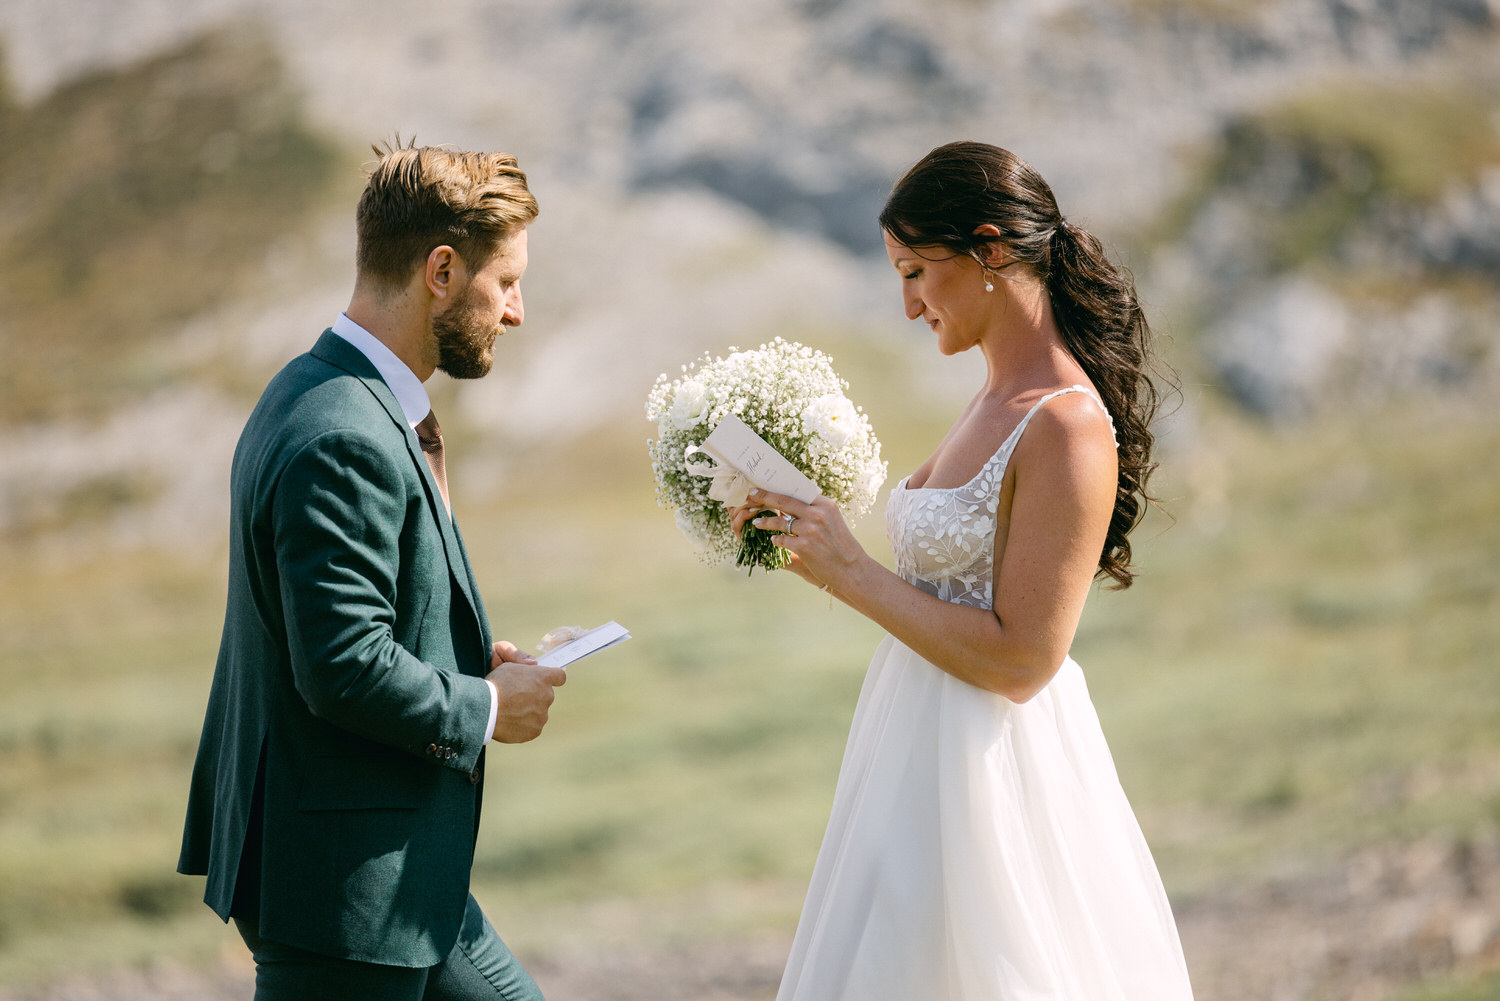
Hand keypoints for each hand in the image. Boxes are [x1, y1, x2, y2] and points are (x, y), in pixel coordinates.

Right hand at [486, 641, 565, 743]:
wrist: (485, 709)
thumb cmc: (495, 685)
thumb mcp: (509, 666)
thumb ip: (526, 668)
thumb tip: (533, 671)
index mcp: (544, 678)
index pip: (560, 676)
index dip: (554, 678)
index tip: (546, 682)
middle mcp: (547, 696)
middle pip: (546, 695)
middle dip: (535, 696)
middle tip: (517, 697)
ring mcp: (542, 715)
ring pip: (539, 712)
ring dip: (529, 711)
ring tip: (510, 711)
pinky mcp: (535, 730)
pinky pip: (532, 726)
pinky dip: (523, 725)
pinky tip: (510, 721)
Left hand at [740, 489, 869, 592]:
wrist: (851, 569)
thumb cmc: (841, 545)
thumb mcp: (832, 521)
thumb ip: (815, 510)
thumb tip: (793, 501)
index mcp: (825, 505)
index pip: (797, 492)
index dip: (780, 489)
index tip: (766, 487)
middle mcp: (817, 514)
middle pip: (784, 501)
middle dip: (764, 496)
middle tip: (751, 494)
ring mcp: (810, 530)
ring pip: (779, 521)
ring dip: (765, 522)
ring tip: (757, 522)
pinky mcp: (803, 546)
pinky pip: (781, 540)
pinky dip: (775, 540)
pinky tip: (773, 541)